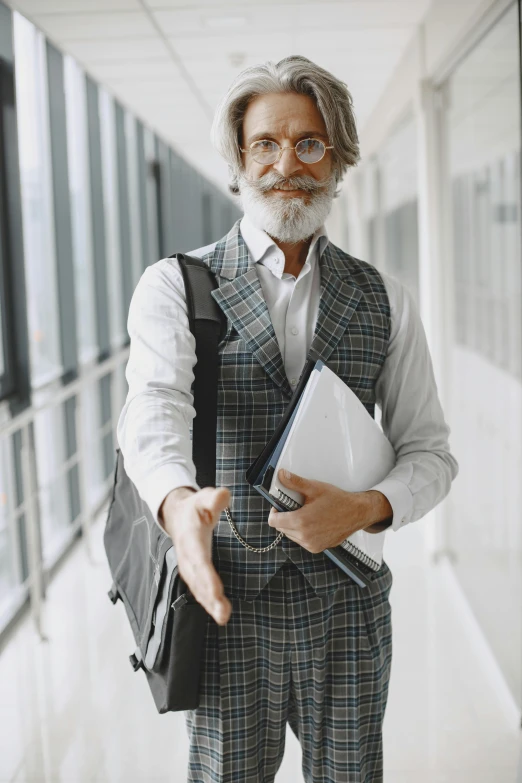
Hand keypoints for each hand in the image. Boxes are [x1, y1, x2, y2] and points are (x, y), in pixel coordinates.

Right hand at [160, 486, 231, 624]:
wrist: (178, 514)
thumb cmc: (195, 507)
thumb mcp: (204, 497)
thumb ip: (213, 498)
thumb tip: (223, 495)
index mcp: (191, 538)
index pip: (199, 559)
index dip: (206, 576)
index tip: (215, 591)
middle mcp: (187, 555)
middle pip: (198, 579)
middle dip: (209, 596)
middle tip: (222, 613)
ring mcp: (189, 565)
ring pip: (198, 588)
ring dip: (210, 603)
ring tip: (223, 617)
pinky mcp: (193, 571)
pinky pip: (199, 589)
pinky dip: (208, 601)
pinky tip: (219, 613)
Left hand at [268, 469, 390, 552]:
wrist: (357, 513)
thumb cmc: (338, 501)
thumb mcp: (315, 488)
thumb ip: (295, 482)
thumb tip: (281, 475)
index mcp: (301, 521)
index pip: (274, 522)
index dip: (274, 512)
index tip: (280, 506)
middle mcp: (305, 536)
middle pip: (281, 528)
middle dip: (285, 517)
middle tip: (296, 507)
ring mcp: (311, 544)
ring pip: (291, 535)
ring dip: (293, 526)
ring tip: (306, 514)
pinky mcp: (317, 548)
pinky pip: (302, 541)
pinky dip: (303, 533)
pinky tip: (313, 523)